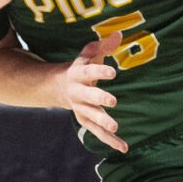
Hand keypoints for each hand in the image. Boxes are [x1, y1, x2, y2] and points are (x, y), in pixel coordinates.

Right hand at [56, 32, 124, 151]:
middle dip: (100, 98)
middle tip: (113, 101)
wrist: (59, 87)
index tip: (113, 71)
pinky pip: (97, 133)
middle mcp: (78, 93)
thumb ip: (104, 45)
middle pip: (89, 96)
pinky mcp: (85, 121)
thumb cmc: (82, 68)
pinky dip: (110, 141)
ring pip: (91, 117)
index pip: (89, 72)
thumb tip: (120, 33)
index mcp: (78, 75)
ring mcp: (81, 109)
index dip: (100, 71)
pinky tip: (124, 148)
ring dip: (103, 122)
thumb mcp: (89, 54)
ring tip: (115, 128)